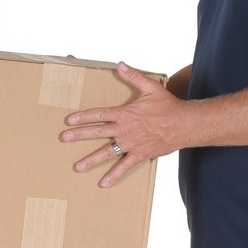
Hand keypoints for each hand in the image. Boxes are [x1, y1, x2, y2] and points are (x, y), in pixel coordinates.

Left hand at [60, 61, 183, 185]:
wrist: (183, 124)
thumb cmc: (168, 106)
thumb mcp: (150, 87)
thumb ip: (133, 76)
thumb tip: (120, 64)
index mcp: (125, 114)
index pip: (99, 114)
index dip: (83, 117)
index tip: (69, 120)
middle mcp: (125, 130)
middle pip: (97, 132)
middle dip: (79, 135)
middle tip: (64, 139)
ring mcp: (131, 144)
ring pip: (107, 152)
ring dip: (91, 160)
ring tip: (78, 167)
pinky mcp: (140, 154)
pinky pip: (125, 167)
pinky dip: (114, 175)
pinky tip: (104, 183)